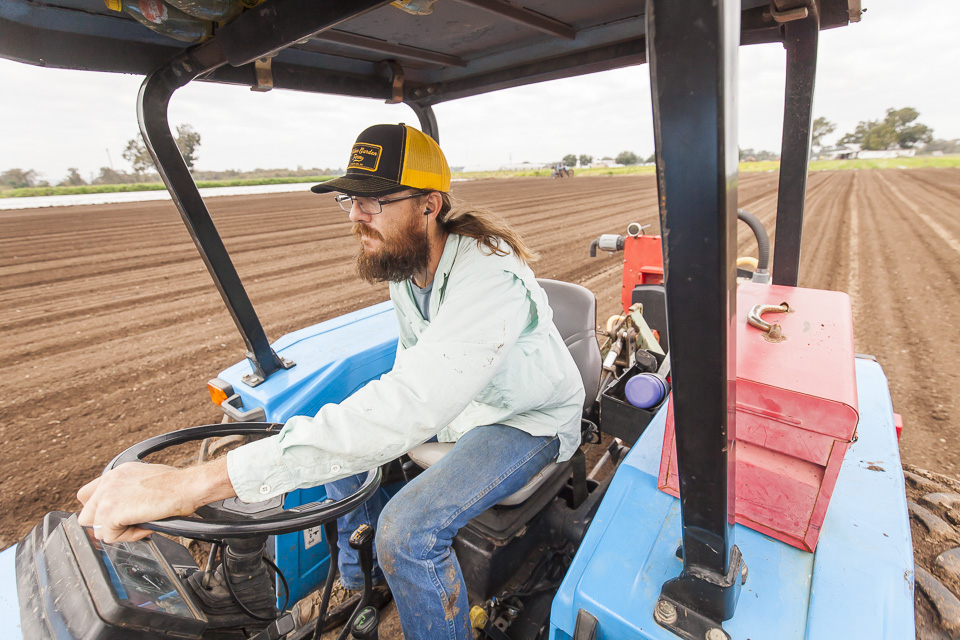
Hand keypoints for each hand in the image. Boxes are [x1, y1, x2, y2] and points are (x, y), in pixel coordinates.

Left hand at [77, 462, 193, 542]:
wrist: (186, 486)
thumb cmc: (177, 484)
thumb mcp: (146, 480)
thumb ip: (128, 490)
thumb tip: (128, 507)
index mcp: (116, 473)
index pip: (87, 495)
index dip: (99, 510)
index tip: (116, 517)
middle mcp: (108, 482)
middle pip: (86, 515)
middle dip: (107, 524)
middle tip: (129, 524)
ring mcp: (107, 496)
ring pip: (98, 529)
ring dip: (120, 532)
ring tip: (140, 524)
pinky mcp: (111, 512)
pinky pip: (110, 537)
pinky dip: (129, 536)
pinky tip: (145, 527)